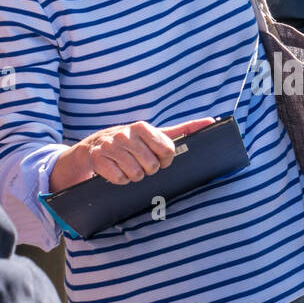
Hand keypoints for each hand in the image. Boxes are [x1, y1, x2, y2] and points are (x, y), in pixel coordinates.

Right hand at [49, 118, 216, 190]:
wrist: (91, 149)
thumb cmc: (130, 144)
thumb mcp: (154, 135)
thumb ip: (183, 129)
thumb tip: (212, 122)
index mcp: (142, 127)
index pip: (167, 150)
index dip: (165, 160)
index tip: (159, 159)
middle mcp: (125, 133)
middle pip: (151, 165)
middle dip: (148, 171)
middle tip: (140, 165)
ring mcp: (110, 145)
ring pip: (135, 174)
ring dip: (133, 177)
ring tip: (127, 169)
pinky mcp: (97, 158)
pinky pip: (118, 178)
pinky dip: (119, 180)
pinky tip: (115, 172)